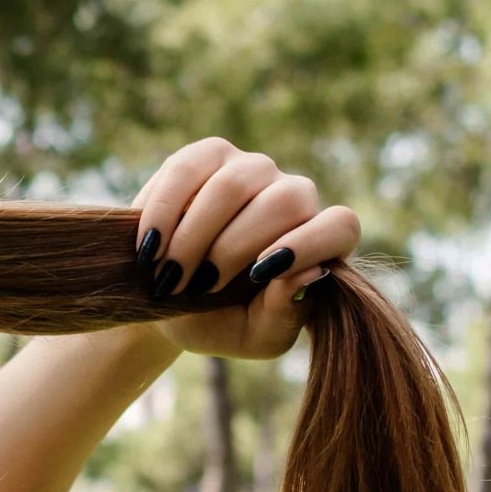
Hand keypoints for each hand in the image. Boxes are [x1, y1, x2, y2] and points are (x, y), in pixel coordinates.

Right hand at [129, 137, 359, 360]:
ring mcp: (251, 169)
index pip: (340, 225)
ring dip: (193, 236)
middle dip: (231, 249)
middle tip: (195, 287)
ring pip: (234, 184)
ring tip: (168, 274)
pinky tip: (150, 247)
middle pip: (284, 202)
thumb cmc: (219, 320)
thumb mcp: (254, 336)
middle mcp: (294, 196)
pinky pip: (188, 170)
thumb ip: (283, 315)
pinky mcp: (206, 156)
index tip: (260, 274)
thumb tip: (306, 274)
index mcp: (317, 241)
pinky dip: (164, 212)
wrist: (165, 300)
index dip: (308, 244)